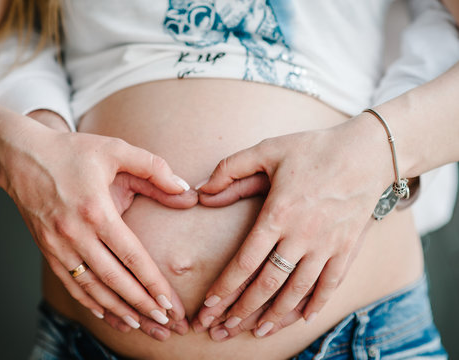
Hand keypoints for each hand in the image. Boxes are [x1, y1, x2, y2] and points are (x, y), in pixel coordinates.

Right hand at [5, 110, 196, 339]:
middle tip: (165, 324)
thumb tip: (185, 191)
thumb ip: (154, 168)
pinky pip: (71, 285)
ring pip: (92, 289)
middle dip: (142, 305)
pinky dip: (91, 303)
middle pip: (114, 280)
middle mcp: (75, 234)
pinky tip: (108, 314)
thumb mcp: (116, 150)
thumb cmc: (72, 152)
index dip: (152, 283)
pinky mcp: (47, 250)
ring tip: (142, 325)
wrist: (22, 157)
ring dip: (118, 311)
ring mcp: (58, 246)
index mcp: (96, 211)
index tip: (171, 304)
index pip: (131, 256)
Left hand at [194, 118, 388, 338]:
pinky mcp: (348, 248)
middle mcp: (301, 236)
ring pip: (297, 290)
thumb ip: (230, 168)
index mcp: (277, 214)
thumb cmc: (314, 148)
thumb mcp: (268, 149)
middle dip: (242, 309)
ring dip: (276, 315)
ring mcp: (327, 245)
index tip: (209, 306)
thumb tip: (201, 190)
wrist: (368, 152)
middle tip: (223, 329)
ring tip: (258, 331)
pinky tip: (303, 318)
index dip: (224, 288)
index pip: (244, 262)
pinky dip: (316, 304)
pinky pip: (331, 284)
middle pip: (267, 284)